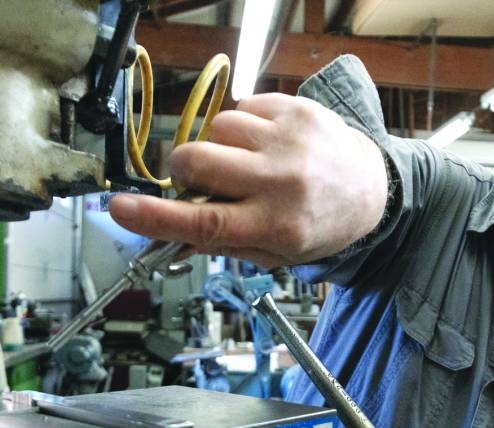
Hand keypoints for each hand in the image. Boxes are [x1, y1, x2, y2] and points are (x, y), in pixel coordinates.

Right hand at [108, 93, 388, 267]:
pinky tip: (264, 144)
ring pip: (217, 128)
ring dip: (218, 146)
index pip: (204, 223)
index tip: (120, 210)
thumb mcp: (274, 254)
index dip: (155, 217)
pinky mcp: (296, 109)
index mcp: (276, 227)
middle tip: (197, 180)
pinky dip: (242, 126)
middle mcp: (283, 181)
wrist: (373, 191)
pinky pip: (242, 107)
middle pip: (199, 160)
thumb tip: (168, 231)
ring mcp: (290, 140)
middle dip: (184, 168)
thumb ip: (221, 243)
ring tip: (246, 162)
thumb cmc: (319, 227)